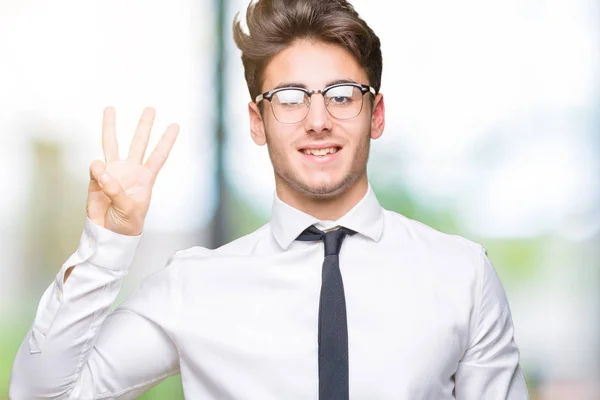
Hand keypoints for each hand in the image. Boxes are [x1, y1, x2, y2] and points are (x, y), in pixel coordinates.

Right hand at [87, 107, 178, 235]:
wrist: (108, 233)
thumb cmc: (127, 224)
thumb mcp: (129, 210)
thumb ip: (116, 190)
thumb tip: (102, 170)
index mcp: (145, 178)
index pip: (159, 156)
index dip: (167, 141)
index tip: (176, 125)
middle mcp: (130, 171)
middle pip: (138, 143)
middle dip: (144, 126)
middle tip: (151, 108)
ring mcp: (113, 172)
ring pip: (112, 144)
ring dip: (111, 127)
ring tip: (110, 108)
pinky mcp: (96, 178)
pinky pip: (95, 168)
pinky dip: (97, 170)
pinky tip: (100, 176)